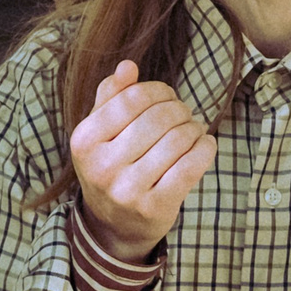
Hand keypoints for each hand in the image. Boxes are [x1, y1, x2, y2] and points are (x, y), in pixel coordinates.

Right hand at [71, 61, 217, 262]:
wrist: (114, 225)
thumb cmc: (111, 165)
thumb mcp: (100, 131)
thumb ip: (111, 96)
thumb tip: (128, 66)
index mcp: (84, 140)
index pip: (131, 98)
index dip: (158, 90)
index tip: (168, 96)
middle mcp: (102, 166)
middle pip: (158, 117)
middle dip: (180, 109)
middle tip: (185, 114)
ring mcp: (128, 190)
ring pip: (178, 140)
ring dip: (195, 128)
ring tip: (194, 130)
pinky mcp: (155, 208)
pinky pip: (191, 167)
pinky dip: (205, 149)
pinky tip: (205, 145)